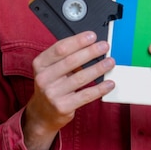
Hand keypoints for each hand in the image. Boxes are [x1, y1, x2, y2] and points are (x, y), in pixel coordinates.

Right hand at [23, 31, 114, 149]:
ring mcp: (52, 93)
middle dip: (90, 52)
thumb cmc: (51, 86)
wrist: (42, 114)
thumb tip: (91, 47)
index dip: (78, 41)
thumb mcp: (50, 69)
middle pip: (71, 61)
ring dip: (98, 68)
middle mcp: (43, 78)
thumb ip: (65, 58)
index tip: (92, 36)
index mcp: (40, 64)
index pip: (60, 48)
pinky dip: (100, 88)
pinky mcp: (62, 107)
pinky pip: (85, 95)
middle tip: (104, 46)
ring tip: (110, 62)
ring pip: (80, 77)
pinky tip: (109, 83)